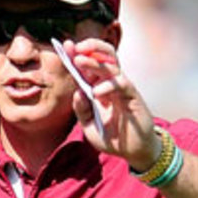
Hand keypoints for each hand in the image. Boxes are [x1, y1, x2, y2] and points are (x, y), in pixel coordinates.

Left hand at [62, 38, 156, 167]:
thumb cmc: (113, 137)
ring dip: (94, 61)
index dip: (75, 55)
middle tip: (74, 48)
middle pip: (103, 56)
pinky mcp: (133, 96)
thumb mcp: (89, 126)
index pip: (86, 67)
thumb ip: (82, 110)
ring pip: (111, 66)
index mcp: (98, 88)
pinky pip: (121, 84)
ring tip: (79, 60)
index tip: (64, 46)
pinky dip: (108, 85)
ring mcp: (123, 89)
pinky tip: (96, 93)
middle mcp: (111, 84)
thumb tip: (78, 93)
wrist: (134, 151)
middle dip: (89, 48)